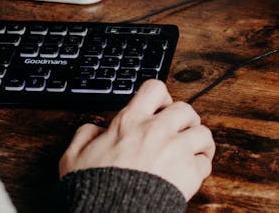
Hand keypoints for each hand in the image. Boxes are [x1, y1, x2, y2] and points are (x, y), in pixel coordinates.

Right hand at [59, 79, 214, 199]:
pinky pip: (205, 162)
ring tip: (191, 150)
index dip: (161, 97)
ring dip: (198, 141)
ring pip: (203, 132)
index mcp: (130, 122)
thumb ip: (85, 135)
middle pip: (186, 109)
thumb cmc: (94, 189)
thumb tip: (95, 129)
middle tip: (178, 131)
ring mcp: (175, 150)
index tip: (160, 108)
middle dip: (184, 120)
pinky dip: (200, 166)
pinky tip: (190, 172)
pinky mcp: (188, 173)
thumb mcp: (74, 156)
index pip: (155, 89)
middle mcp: (156, 131)